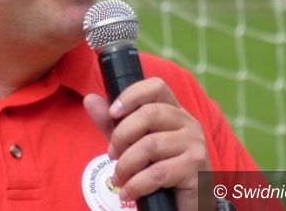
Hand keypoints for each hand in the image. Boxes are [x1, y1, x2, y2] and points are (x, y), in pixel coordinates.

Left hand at [84, 77, 212, 210]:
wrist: (186, 204)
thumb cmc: (159, 169)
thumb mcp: (132, 143)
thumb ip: (112, 123)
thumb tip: (89, 99)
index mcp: (174, 110)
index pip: (156, 86)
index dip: (131, 95)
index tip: (112, 113)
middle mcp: (188, 122)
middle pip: (149, 114)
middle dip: (121, 136)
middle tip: (112, 155)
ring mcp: (195, 144)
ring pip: (151, 145)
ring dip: (126, 165)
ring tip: (119, 178)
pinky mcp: (196, 170)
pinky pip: (158, 173)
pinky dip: (136, 185)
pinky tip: (128, 192)